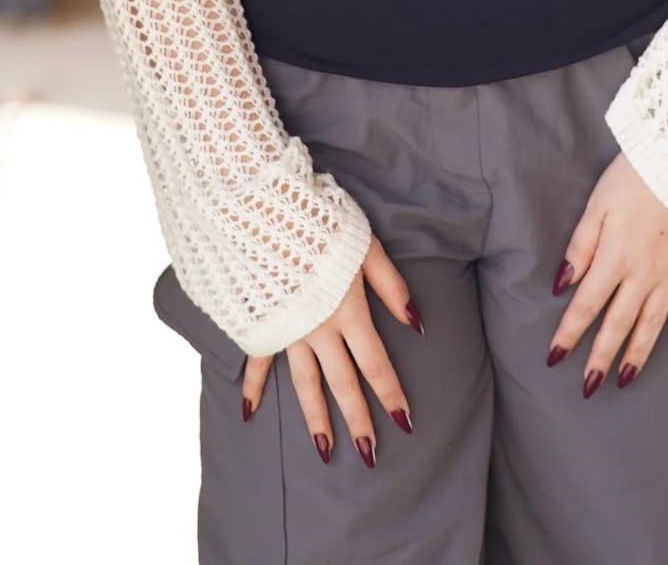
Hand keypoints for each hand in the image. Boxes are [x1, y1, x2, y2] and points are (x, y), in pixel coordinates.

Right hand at [241, 232, 421, 464]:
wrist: (260, 213)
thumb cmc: (319, 222)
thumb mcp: (364, 245)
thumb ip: (391, 285)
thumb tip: (416, 323)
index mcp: (347, 311)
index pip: (375, 363)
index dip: (391, 394)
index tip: (405, 424)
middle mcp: (319, 329)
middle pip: (343, 383)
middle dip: (358, 420)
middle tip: (368, 454)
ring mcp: (288, 330)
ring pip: (304, 384)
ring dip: (316, 419)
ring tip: (325, 451)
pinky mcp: (261, 324)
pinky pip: (257, 362)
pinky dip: (253, 387)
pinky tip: (250, 413)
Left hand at [546, 150, 667, 392]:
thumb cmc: (637, 175)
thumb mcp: (599, 203)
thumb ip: (581, 245)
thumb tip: (562, 283)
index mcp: (615, 258)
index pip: (586, 305)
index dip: (569, 333)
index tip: (554, 358)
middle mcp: (644, 274)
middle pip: (618, 324)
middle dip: (601, 358)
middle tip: (588, 387)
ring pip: (652, 324)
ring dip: (638, 354)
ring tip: (626, 380)